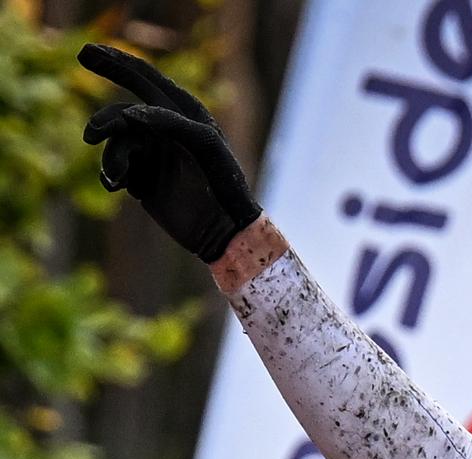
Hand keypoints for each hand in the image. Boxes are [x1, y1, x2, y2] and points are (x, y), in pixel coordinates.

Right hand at [76, 44, 260, 261]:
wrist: (222, 229)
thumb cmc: (221, 182)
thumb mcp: (202, 144)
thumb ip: (169, 121)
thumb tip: (130, 112)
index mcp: (184, 113)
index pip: (146, 80)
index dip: (117, 63)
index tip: (85, 52)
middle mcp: (165, 129)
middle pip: (123, 111)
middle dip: (105, 120)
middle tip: (91, 134)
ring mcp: (152, 153)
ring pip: (115, 144)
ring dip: (112, 159)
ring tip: (118, 179)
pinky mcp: (141, 178)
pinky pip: (113, 167)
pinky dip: (112, 175)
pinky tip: (117, 187)